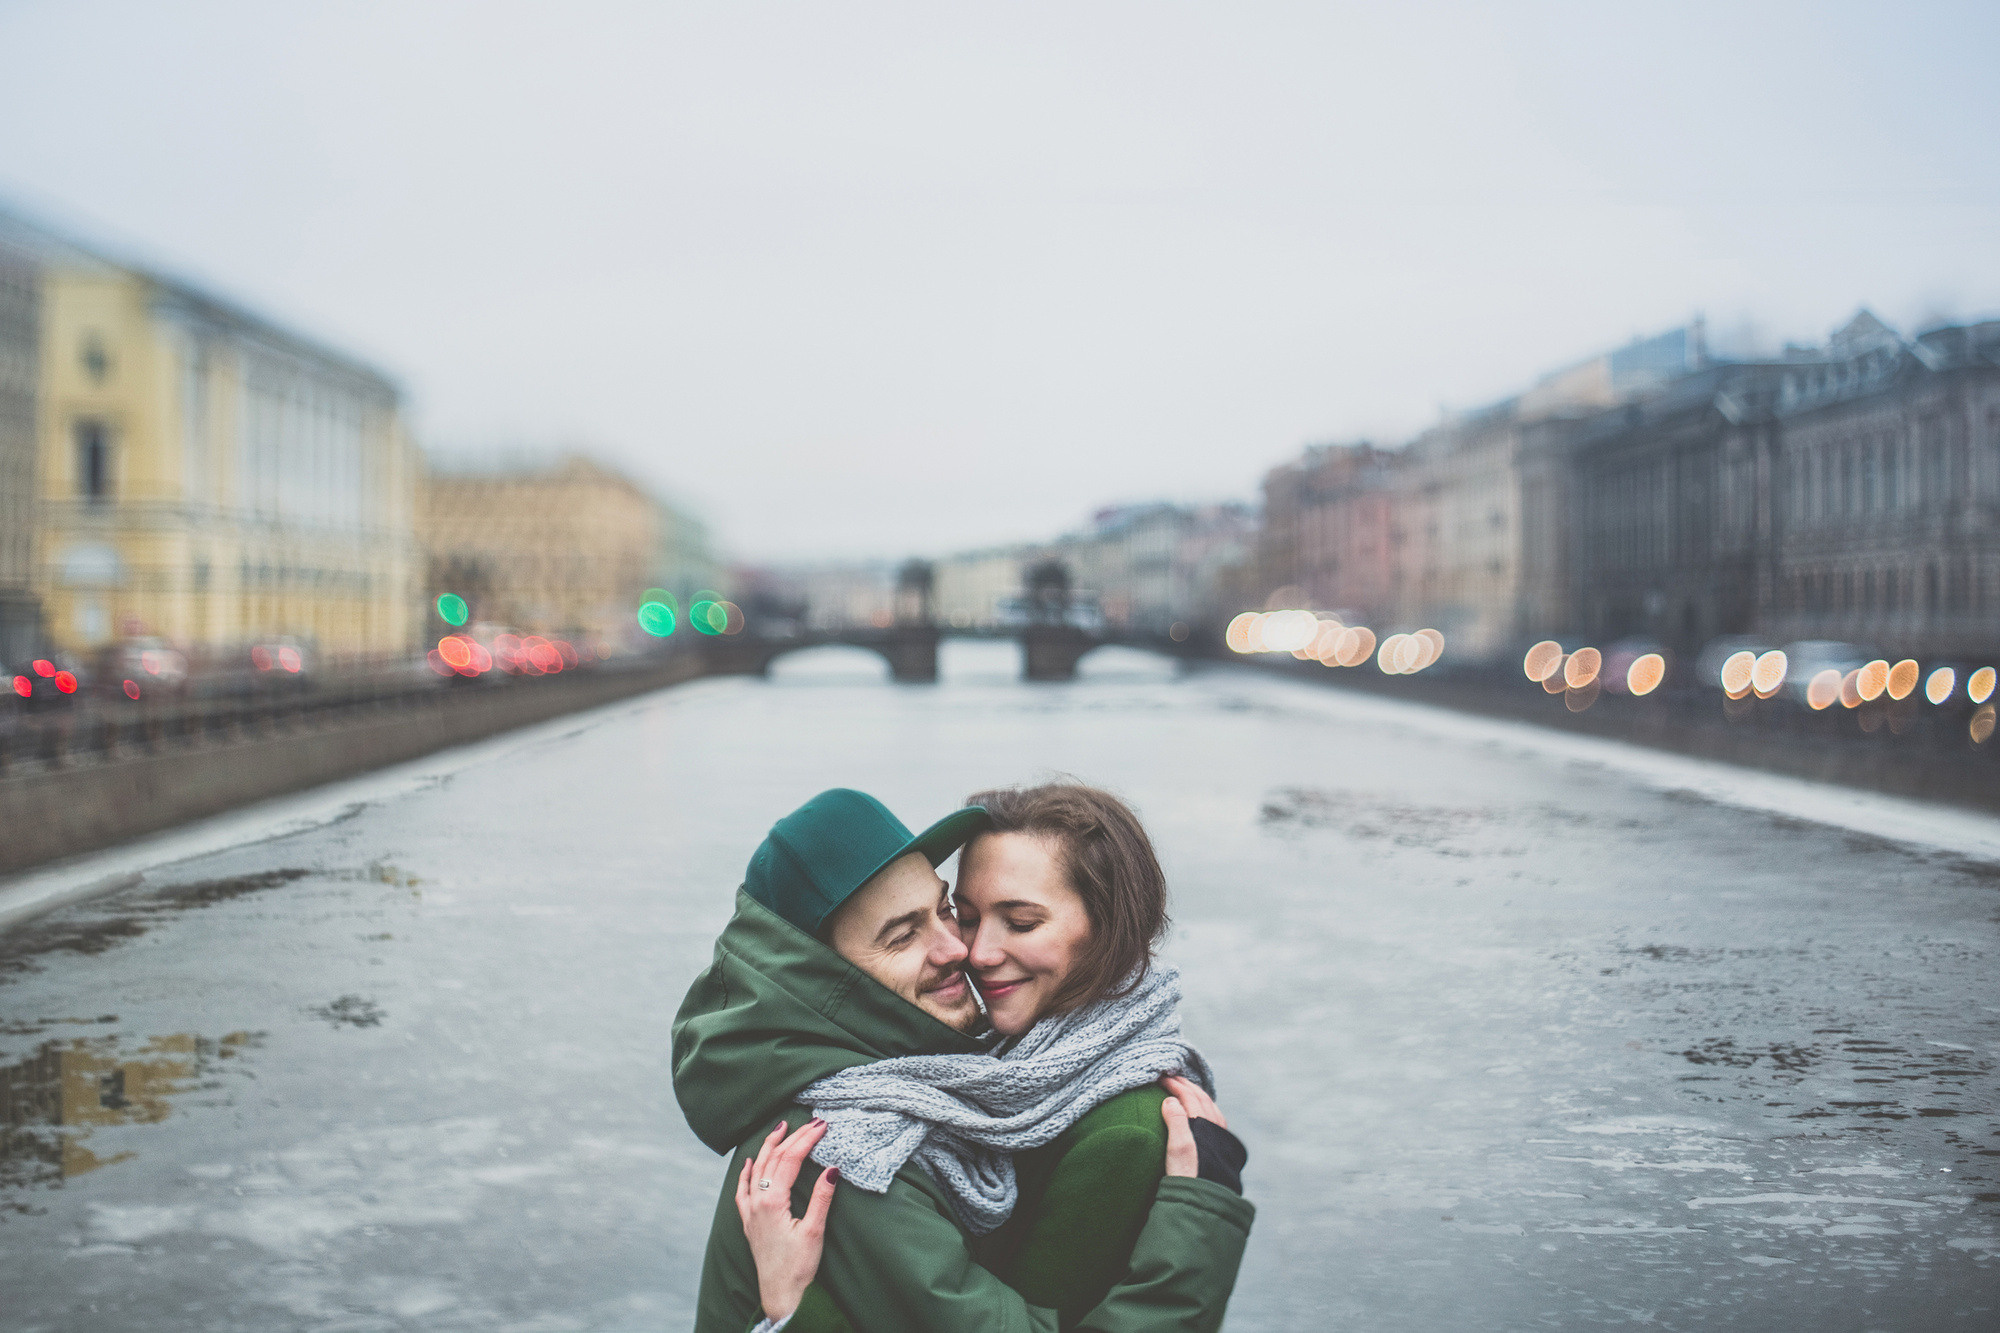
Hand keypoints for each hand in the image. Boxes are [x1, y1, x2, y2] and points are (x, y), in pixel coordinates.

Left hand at [734, 1117, 838, 1321]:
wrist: (780, 1294)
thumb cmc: (798, 1267)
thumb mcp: (814, 1231)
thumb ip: (821, 1198)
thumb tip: (832, 1169)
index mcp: (773, 1201)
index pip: (790, 1159)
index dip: (806, 1139)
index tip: (821, 1125)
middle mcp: (757, 1202)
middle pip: (774, 1159)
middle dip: (792, 1137)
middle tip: (810, 1122)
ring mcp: (750, 1211)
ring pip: (756, 1169)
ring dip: (769, 1146)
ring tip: (780, 1128)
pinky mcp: (749, 1221)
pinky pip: (742, 1190)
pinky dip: (746, 1172)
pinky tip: (748, 1162)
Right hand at [1159, 1074, 1226, 1178]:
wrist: (1205, 1207)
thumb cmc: (1188, 1178)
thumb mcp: (1179, 1149)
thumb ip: (1176, 1121)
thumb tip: (1170, 1099)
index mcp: (1204, 1127)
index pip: (1190, 1097)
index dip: (1175, 1085)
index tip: (1161, 1078)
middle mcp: (1215, 1131)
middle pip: (1202, 1099)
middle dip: (1187, 1086)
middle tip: (1172, 1078)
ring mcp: (1220, 1140)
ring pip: (1211, 1108)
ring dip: (1197, 1095)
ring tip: (1185, 1090)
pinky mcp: (1220, 1151)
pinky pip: (1215, 1120)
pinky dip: (1206, 1109)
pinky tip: (1201, 1114)